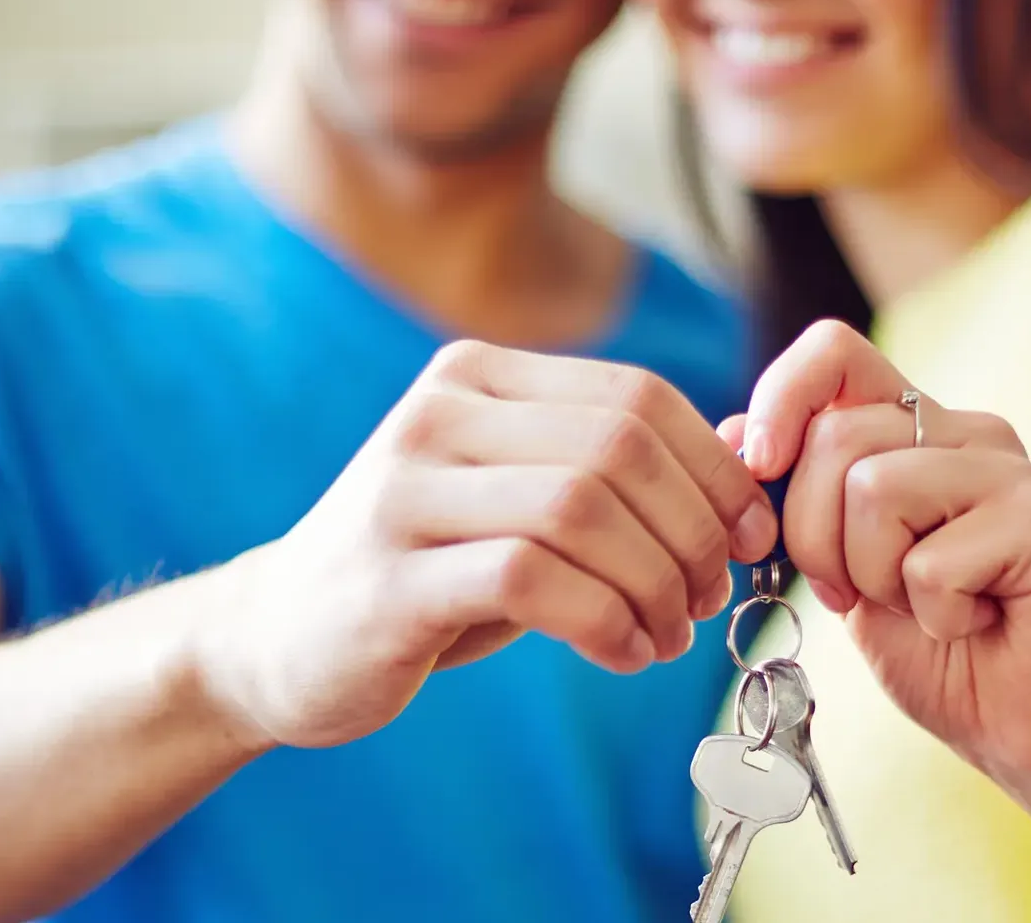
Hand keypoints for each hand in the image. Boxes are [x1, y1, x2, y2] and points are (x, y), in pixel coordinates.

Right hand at [198, 340, 776, 749]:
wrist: (279, 636)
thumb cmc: (432, 567)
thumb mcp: (527, 502)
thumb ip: (623, 468)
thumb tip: (751, 442)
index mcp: (478, 377)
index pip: (636, 397)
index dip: (714, 469)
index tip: (750, 538)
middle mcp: (437, 414)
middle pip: (619, 448)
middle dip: (692, 531)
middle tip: (708, 597)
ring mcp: (405, 492)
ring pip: (583, 509)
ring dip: (655, 583)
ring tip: (668, 634)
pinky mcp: (390, 578)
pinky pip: (533, 579)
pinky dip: (605, 621)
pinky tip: (623, 653)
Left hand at [725, 321, 1030, 807]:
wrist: (1020, 728)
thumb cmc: (933, 648)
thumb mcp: (838, 566)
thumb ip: (794, 499)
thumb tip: (729, 432)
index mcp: (916, 428)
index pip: (835, 352)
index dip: (780, 398)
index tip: (760, 466)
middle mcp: (968, 432)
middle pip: (837, 438)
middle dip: (815, 537)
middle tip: (861, 593)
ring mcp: (1012, 474)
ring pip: (875, 490)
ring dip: (875, 578)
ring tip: (925, 605)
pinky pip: (931, 563)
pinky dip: (933, 617)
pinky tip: (974, 624)